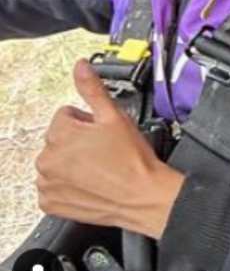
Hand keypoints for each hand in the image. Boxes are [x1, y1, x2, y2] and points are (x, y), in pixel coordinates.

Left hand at [35, 59, 184, 238]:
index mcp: (60, 134)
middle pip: (58, 139)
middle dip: (77, 141)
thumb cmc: (132, 160)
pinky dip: (67, 185)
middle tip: (103, 150)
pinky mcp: (50, 203)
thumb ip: (92, 89)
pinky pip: (53, 186)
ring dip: (71, 162)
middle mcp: (47, 159)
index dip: (87, 121)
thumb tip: (81, 67)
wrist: (141, 197)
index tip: (102, 132)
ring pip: (55, 162)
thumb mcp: (115, 117)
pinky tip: (89, 182)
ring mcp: (47, 183)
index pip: (65, 115)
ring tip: (98, 167)